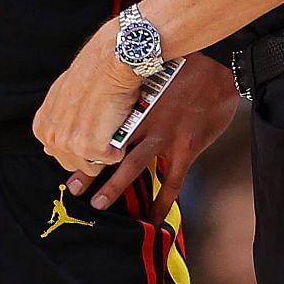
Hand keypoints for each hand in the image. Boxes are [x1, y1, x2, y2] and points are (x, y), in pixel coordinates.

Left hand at [34, 23, 141, 176]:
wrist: (110, 64)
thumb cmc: (92, 73)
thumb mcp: (61, 96)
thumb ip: (56, 121)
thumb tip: (52, 144)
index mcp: (43, 128)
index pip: (61, 155)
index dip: (81, 145)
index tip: (92, 132)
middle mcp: (53, 138)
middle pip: (76, 164)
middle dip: (93, 151)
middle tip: (103, 128)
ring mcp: (71, 145)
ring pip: (94, 166)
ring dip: (107, 148)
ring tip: (110, 124)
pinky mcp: (92, 148)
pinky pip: (112, 159)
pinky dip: (121, 145)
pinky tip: (118, 124)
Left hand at [68, 53, 237, 218]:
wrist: (217, 69)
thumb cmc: (183, 67)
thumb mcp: (149, 73)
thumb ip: (131, 88)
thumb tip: (113, 96)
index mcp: (132, 102)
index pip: (100, 127)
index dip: (83, 142)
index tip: (65, 154)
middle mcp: (143, 120)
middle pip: (109, 149)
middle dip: (89, 170)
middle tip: (74, 188)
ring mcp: (165, 136)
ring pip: (133, 167)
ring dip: (114, 187)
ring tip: (99, 204)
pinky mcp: (186, 148)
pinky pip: (171, 182)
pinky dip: (162, 202)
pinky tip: (155, 217)